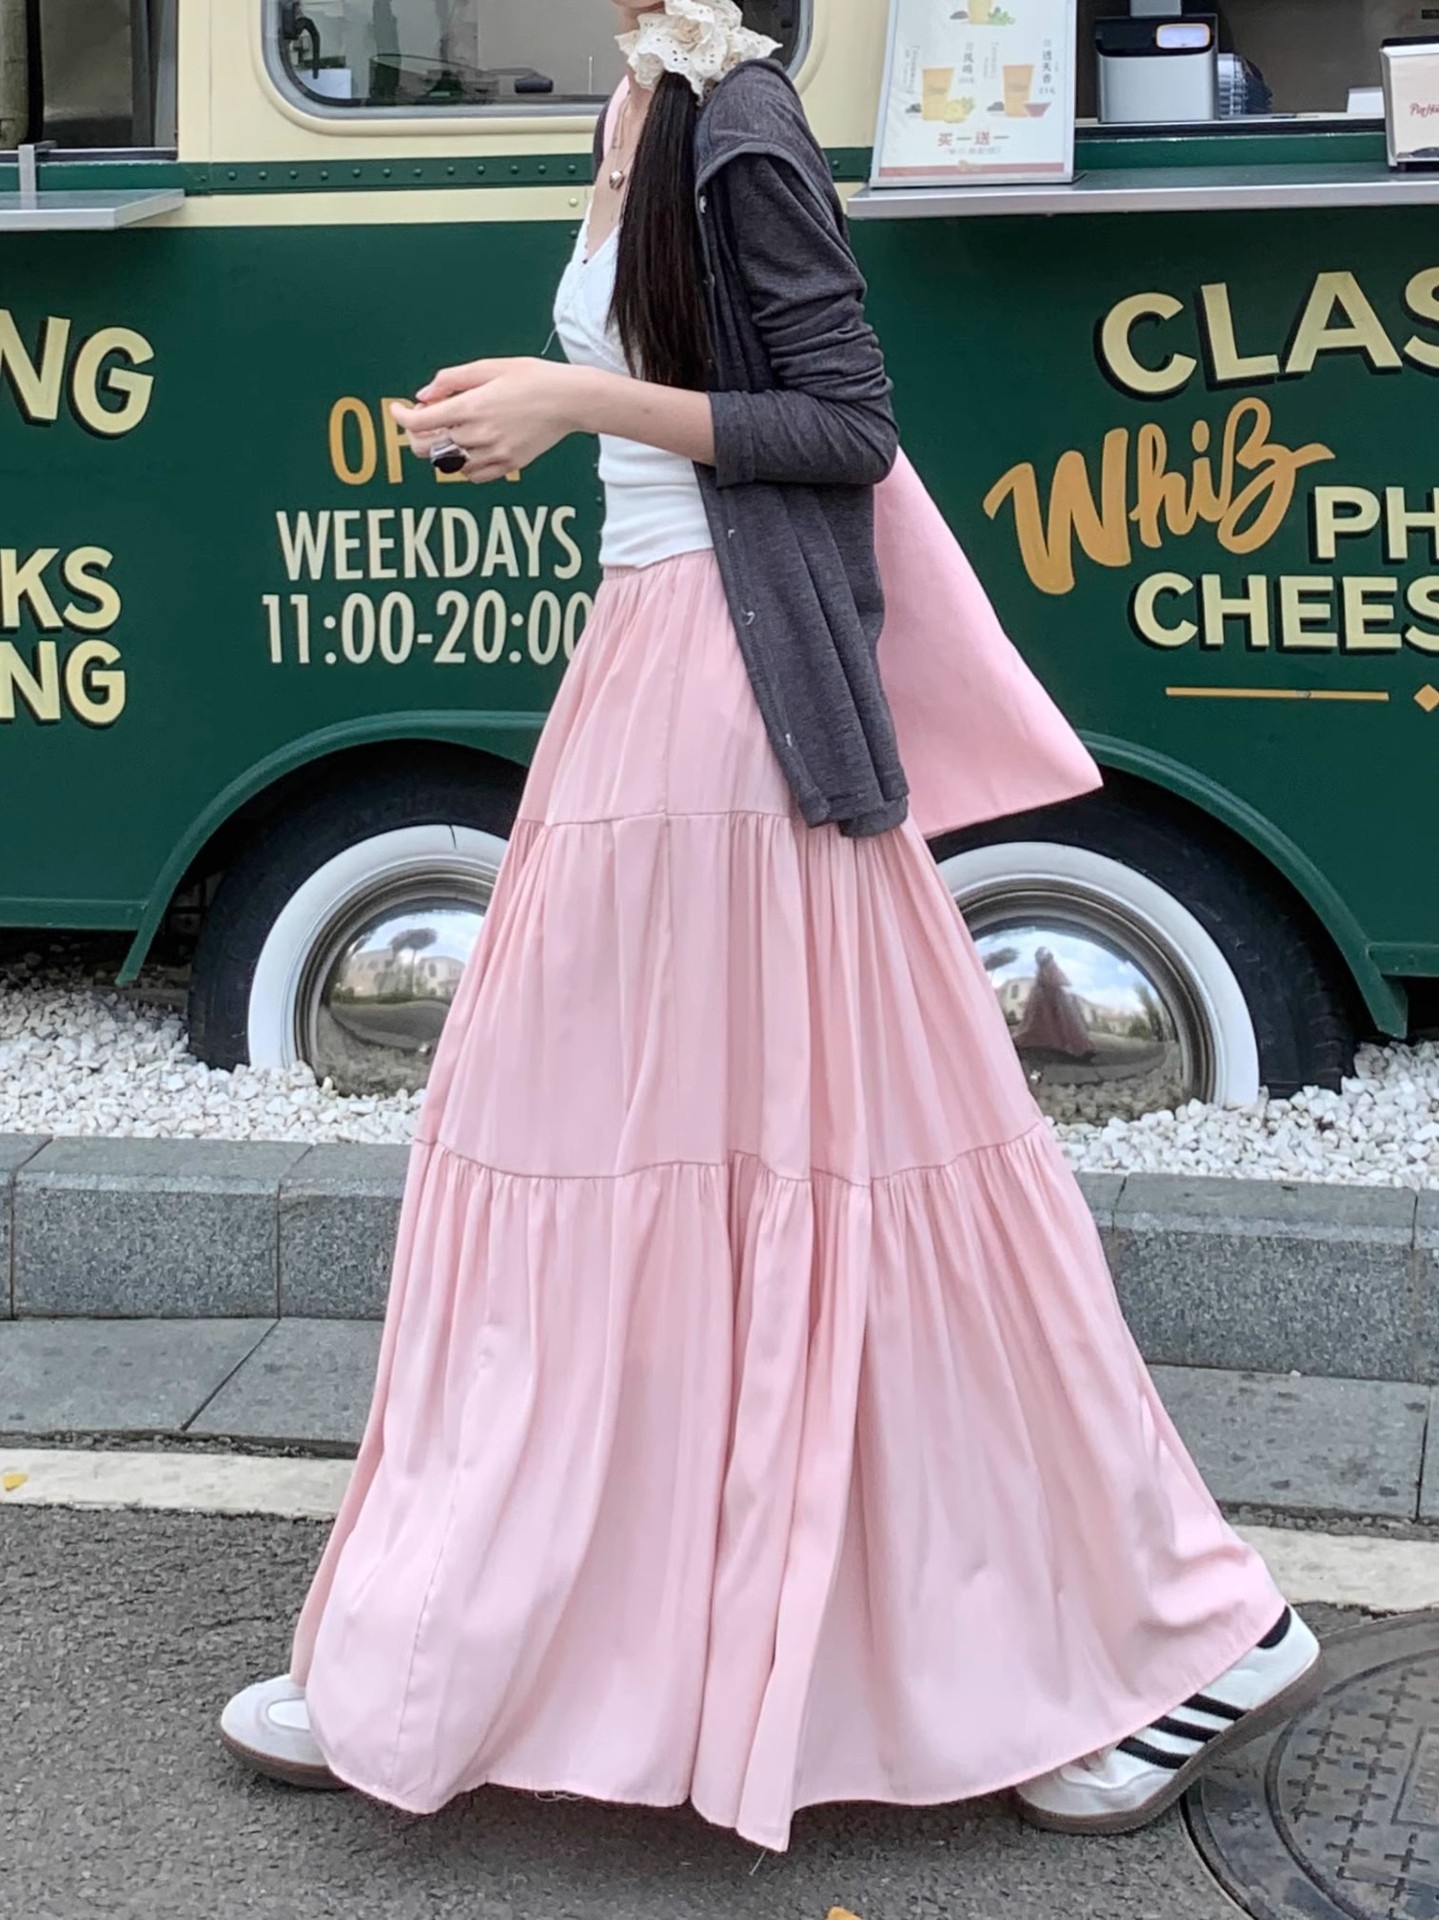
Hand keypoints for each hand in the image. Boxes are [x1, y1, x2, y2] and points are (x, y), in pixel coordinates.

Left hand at [390, 359, 584, 483]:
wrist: (570, 400)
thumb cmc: (533, 377)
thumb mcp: (489, 367)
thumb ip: (451, 380)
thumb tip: (423, 396)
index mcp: (471, 406)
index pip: (420, 422)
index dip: (400, 417)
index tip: (397, 410)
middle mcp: (479, 434)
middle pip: (428, 449)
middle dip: (416, 436)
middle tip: (423, 421)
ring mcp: (494, 453)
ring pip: (449, 465)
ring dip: (442, 450)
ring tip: (452, 430)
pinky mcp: (508, 465)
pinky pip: (473, 476)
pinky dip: (463, 466)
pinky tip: (469, 448)